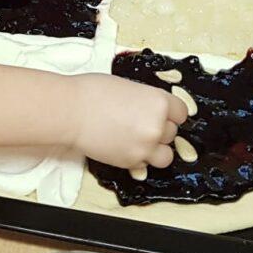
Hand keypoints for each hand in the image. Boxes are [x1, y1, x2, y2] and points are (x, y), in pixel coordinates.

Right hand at [67, 73, 187, 168]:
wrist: (71, 112)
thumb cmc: (92, 92)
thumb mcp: (129, 87)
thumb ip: (146, 101)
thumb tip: (151, 110)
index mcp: (159, 101)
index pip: (181, 112)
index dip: (172, 113)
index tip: (165, 115)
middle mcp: (157, 126)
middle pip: (172, 133)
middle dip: (160, 129)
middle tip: (141, 124)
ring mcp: (145, 147)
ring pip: (166, 155)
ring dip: (156, 149)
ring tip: (139, 141)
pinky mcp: (131, 162)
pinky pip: (145, 165)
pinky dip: (138, 158)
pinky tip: (124, 146)